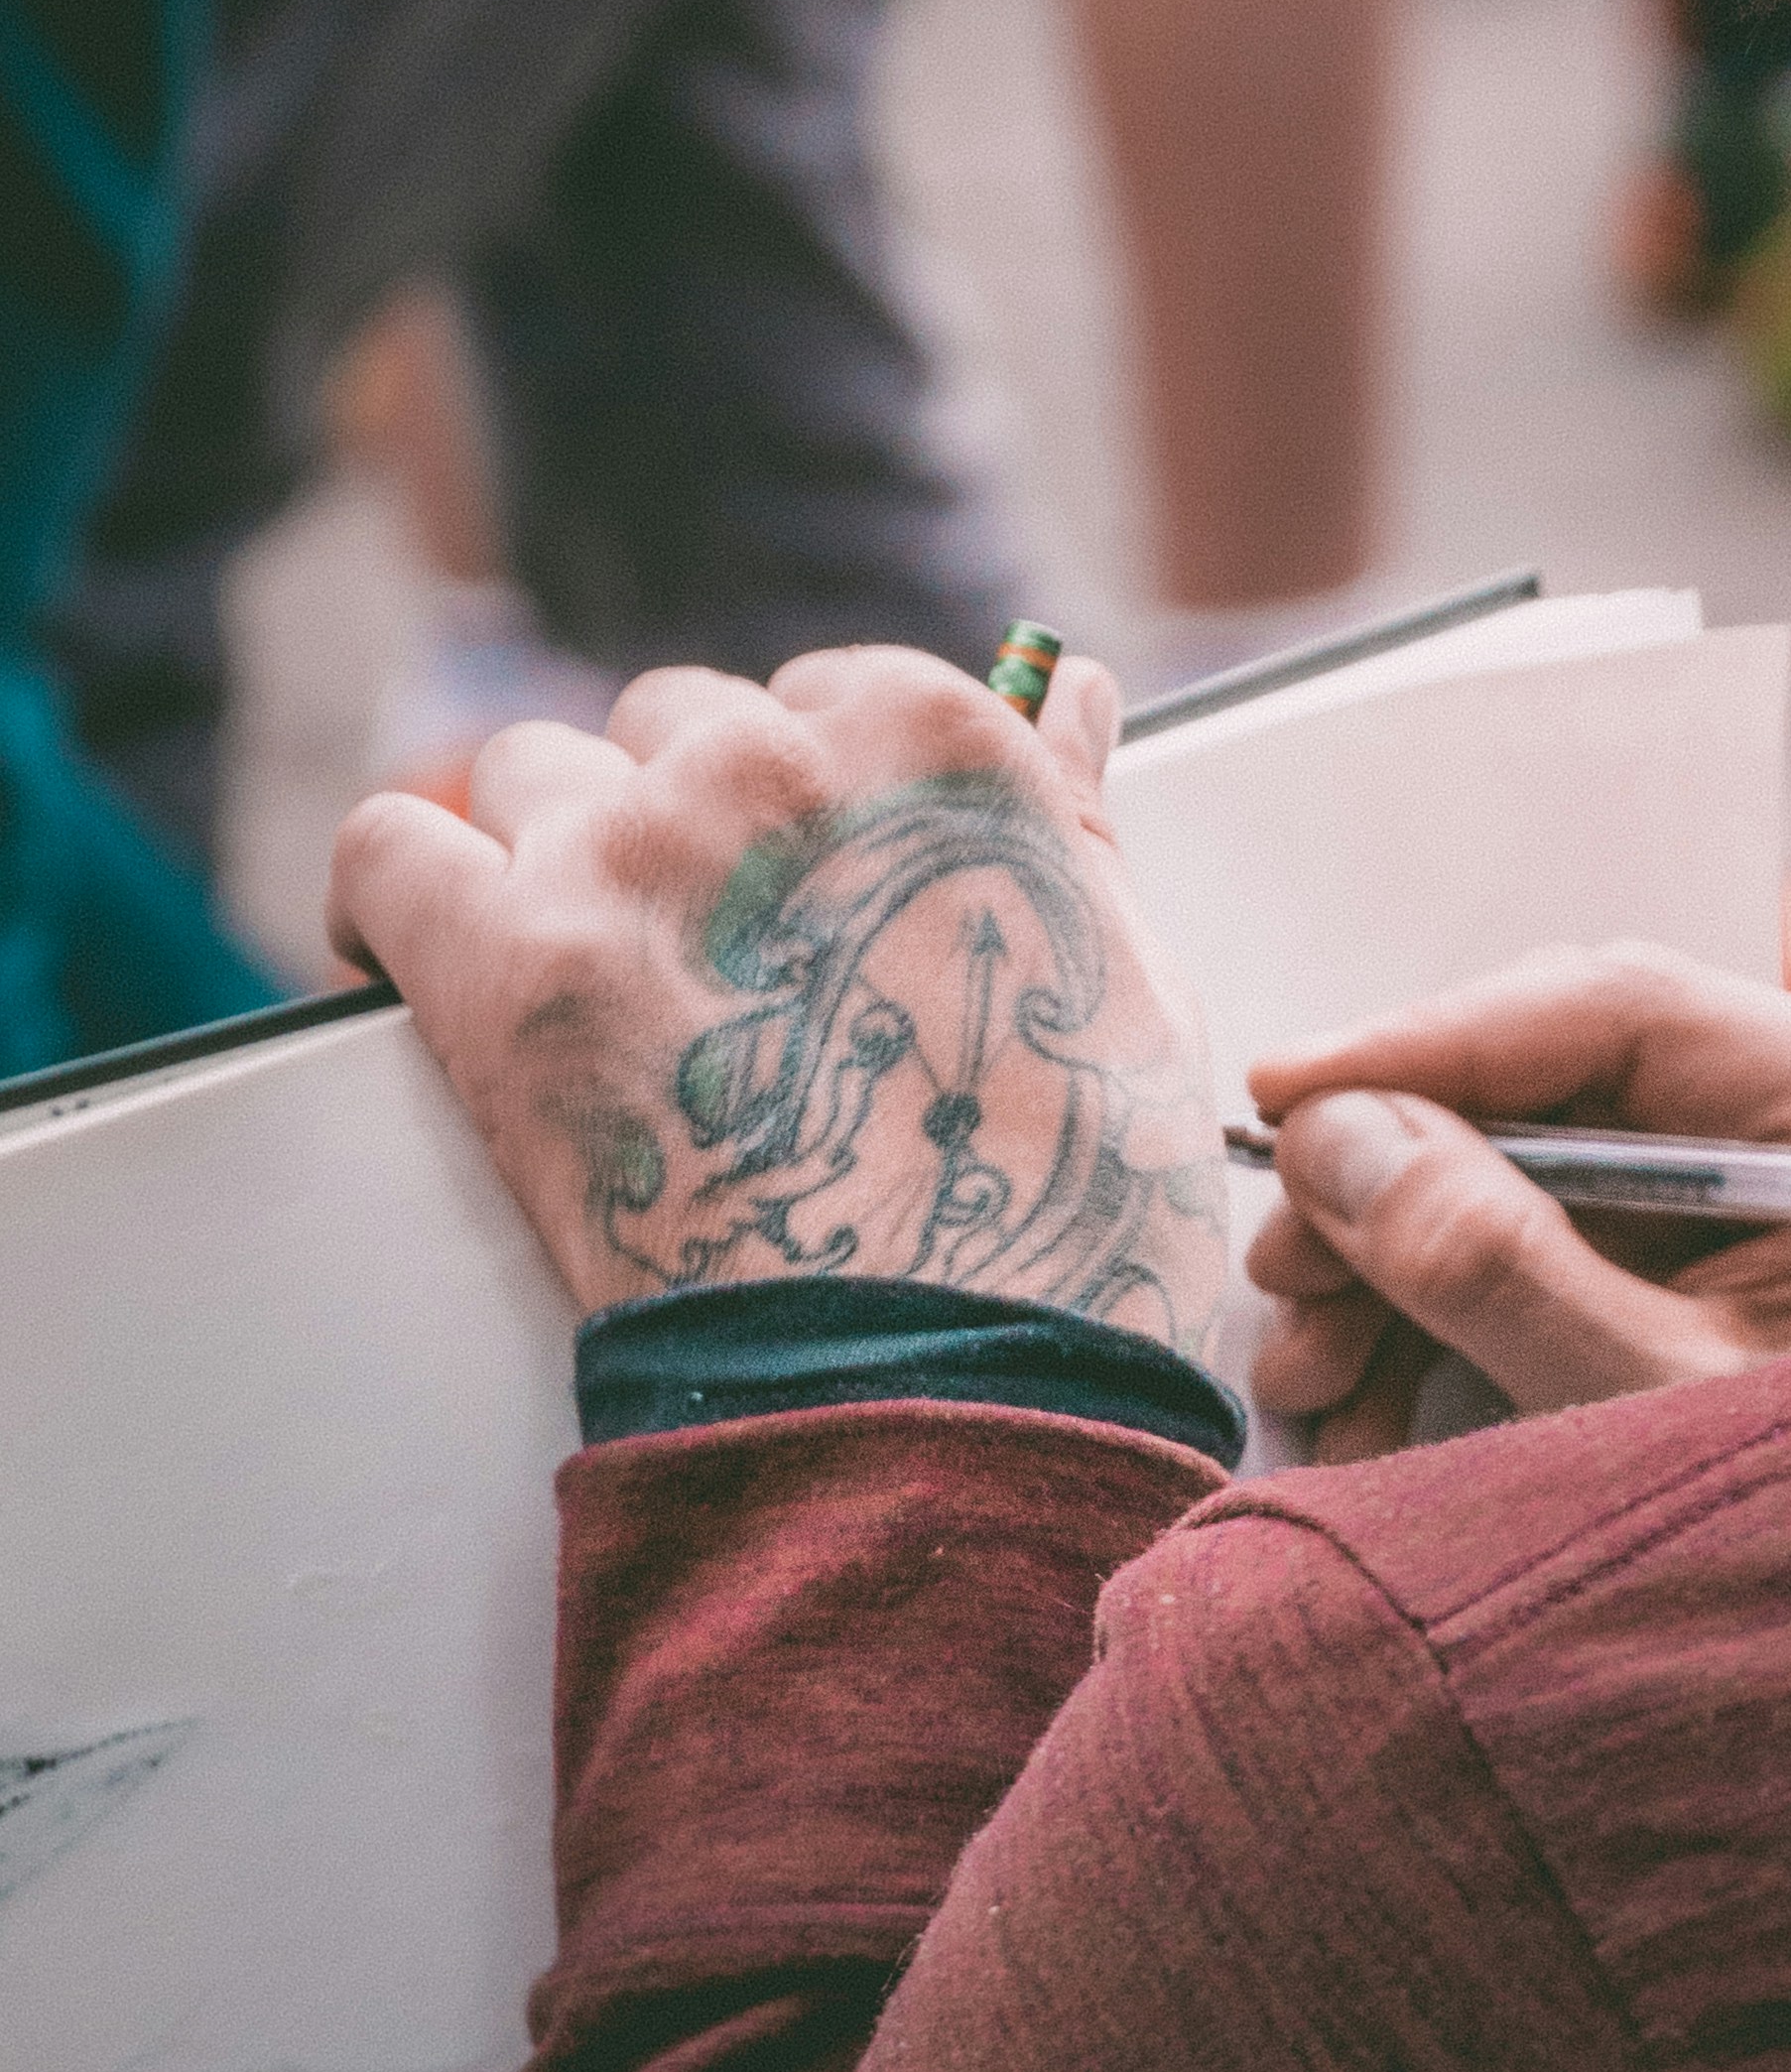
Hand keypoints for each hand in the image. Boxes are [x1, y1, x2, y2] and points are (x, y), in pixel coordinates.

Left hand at [328, 648, 1228, 1357]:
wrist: (942, 1379)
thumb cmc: (1058, 1201)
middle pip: (676, 725)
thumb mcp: (1122, 975)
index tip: (813, 878)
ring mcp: (626, 855)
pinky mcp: (501, 963)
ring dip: (554, 853)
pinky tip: (418, 956)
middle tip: (721, 960)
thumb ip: (1068, 815)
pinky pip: (387, 855)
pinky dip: (392, 901)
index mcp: (933, 743)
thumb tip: (1077, 695)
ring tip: (601, 983)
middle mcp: (770, 763)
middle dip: (687, 818)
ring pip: (530, 775)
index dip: (818, 793)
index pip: (832, 692)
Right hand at [1244, 946, 1790, 1458]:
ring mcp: (1773, 1166)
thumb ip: (1502, 1268)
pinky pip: (1550, 1230)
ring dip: (1397, 1266)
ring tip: (1310, 1376)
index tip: (1282, 1097)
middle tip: (1284, 1277)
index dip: (1429, 1045)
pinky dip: (1446, 1312)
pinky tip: (1361, 1401)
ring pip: (1530, 1160)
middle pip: (1557, 1080)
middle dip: (1396, 1184)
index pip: (1622, 1008)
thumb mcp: (1650, 1405)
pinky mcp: (1716, 1241)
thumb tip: (1341, 1139)